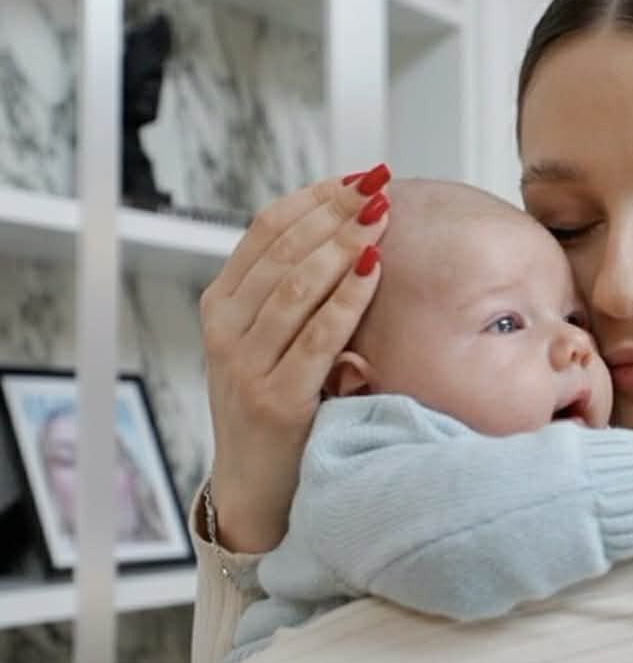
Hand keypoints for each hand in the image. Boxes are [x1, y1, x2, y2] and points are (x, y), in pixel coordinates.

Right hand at [200, 166, 391, 551]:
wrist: (256, 484)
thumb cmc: (276, 403)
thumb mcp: (269, 340)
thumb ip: (292, 292)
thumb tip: (348, 230)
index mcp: (222, 304)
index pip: (265, 230)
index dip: (313, 198)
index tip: (358, 178)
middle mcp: (225, 328)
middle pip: (282, 250)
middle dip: (335, 213)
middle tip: (378, 187)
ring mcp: (245, 364)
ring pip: (295, 287)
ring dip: (342, 246)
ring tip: (380, 218)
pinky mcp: (275, 399)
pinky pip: (316, 337)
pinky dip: (347, 300)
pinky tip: (374, 272)